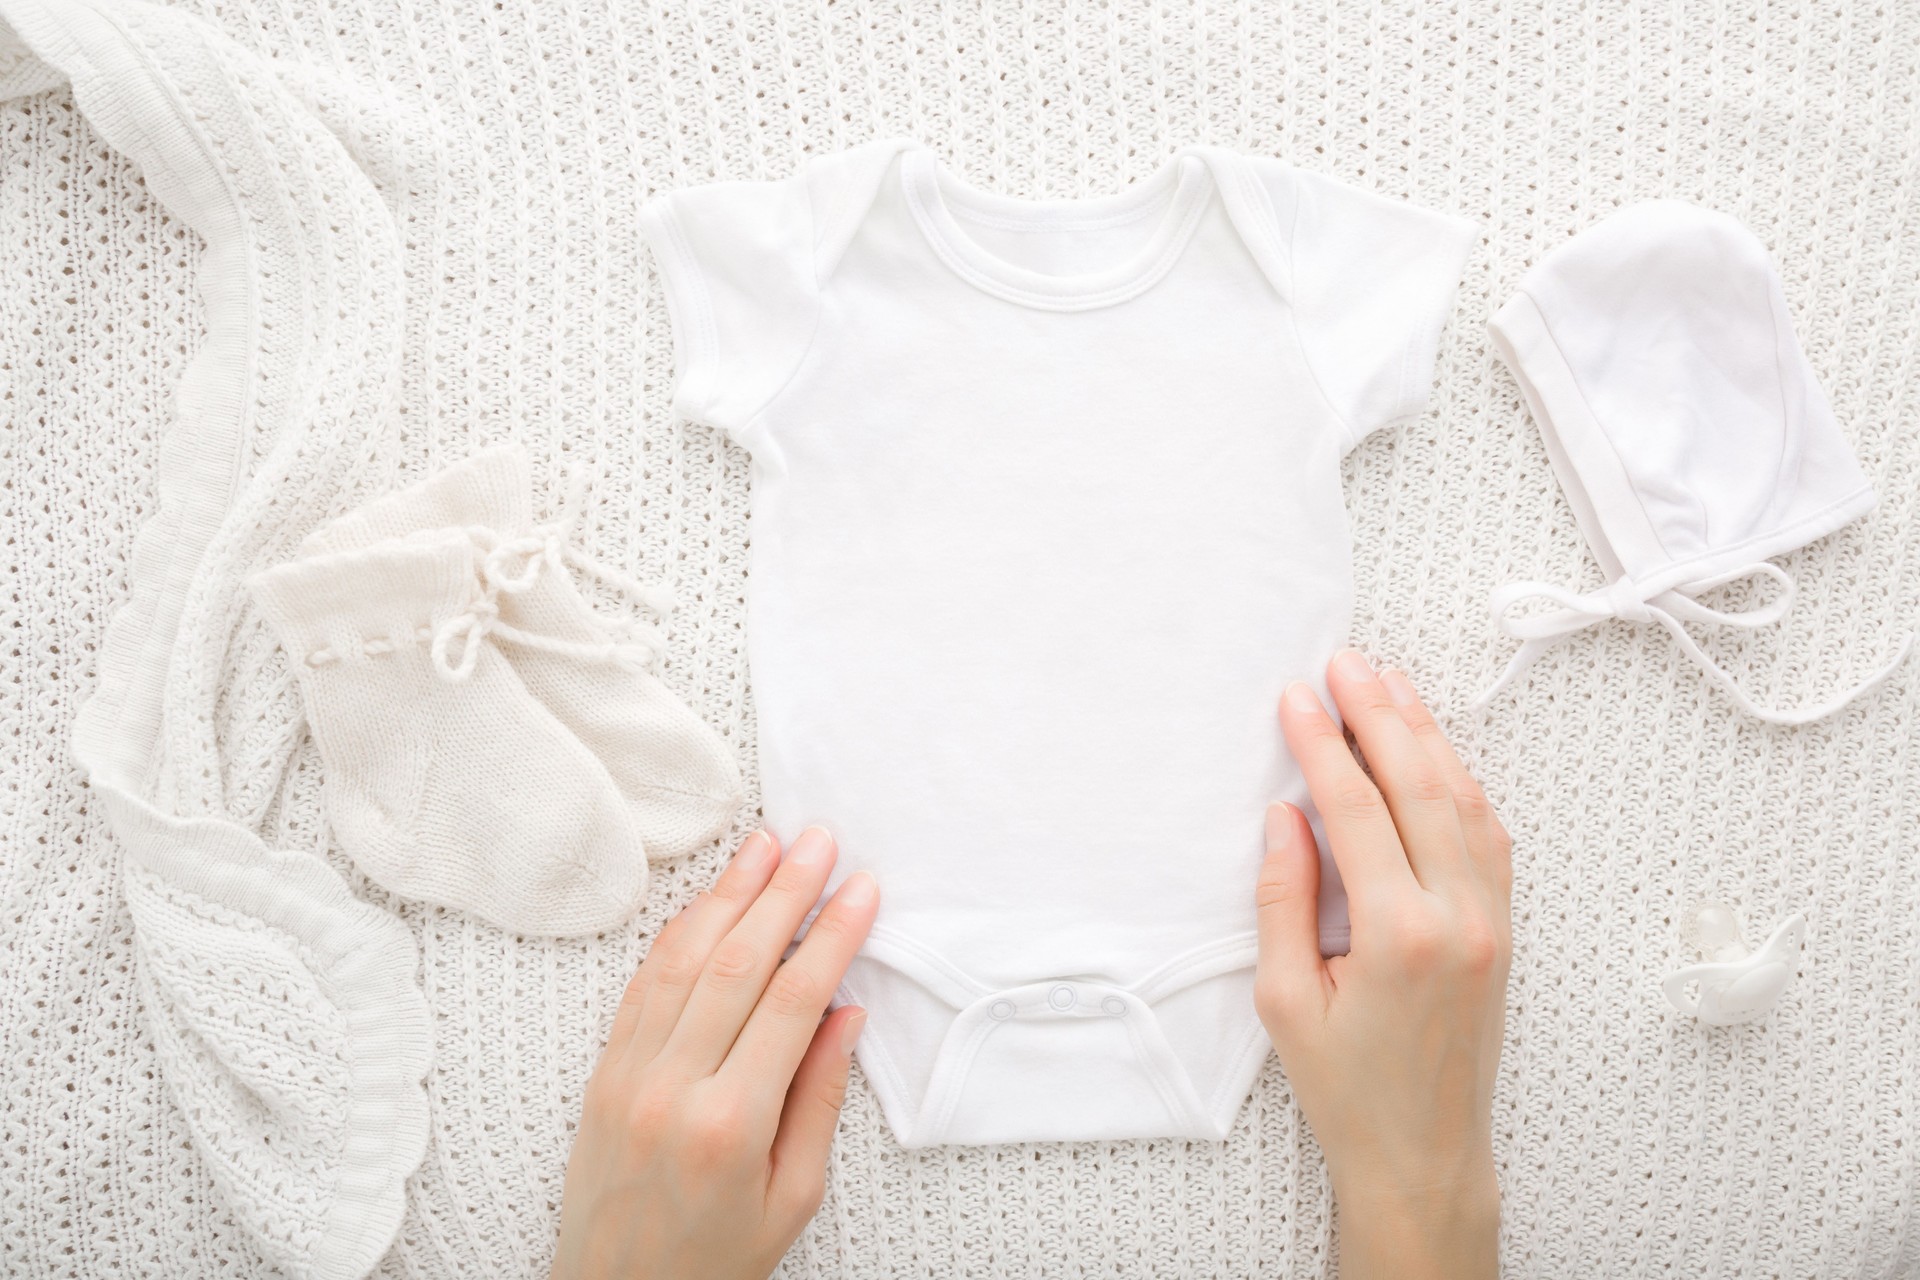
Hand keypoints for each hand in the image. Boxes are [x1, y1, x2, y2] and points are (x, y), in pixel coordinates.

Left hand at [552, 828, 876, 1279]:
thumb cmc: (713, 1261)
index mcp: (731, 1124)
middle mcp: (672, 1087)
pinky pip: (642, 985)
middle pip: (737, 963)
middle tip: (819, 840)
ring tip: (764, 845)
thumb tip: (846, 1013)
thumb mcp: (792, 1198)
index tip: (862, 889)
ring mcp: (628, 1074)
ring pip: (683, 960)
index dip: (832, 936)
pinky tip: (707, 901)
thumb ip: (818, 1099)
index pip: (792, 1002)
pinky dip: (677, 934)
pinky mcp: (601, 1072)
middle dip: (783, 892)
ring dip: (727, 895)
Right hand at [1256, 652, 1510, 1279]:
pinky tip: (1433, 751)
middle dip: (1379, 713)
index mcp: (1399, 934)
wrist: (1424, 1156)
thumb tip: (1286, 814)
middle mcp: (1459, 916)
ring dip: (1425, 734)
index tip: (1295, 697)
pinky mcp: (1503, 929)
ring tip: (1387, 684)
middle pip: (1419, 783)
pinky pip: (1487, 834)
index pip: (1356, 807)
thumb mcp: (1284, 1000)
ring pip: (1463, 799)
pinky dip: (1459, 781)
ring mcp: (1492, 920)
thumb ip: (1283, 898)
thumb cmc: (1347, 1090)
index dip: (1322, 742)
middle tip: (1344, 662)